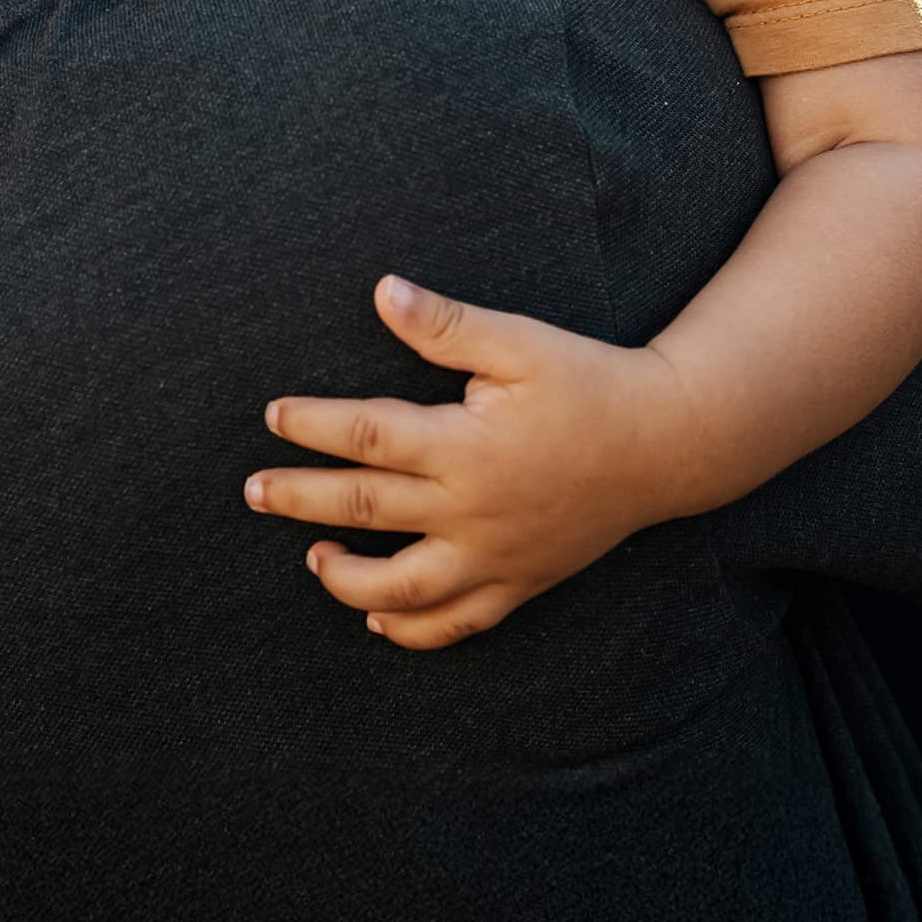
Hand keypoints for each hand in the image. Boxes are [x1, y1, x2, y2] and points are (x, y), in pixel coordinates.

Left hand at [244, 277, 695, 648]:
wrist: (667, 444)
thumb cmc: (589, 382)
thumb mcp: (519, 342)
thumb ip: (446, 325)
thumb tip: (382, 291)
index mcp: (466, 446)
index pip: (367, 437)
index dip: (313, 426)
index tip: (273, 416)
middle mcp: (472, 510)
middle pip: (365, 510)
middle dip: (300, 500)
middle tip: (253, 491)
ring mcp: (495, 556)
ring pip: (402, 589)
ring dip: (346, 581)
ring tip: (313, 561)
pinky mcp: (520, 583)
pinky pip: (457, 623)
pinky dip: (412, 629)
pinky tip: (379, 620)